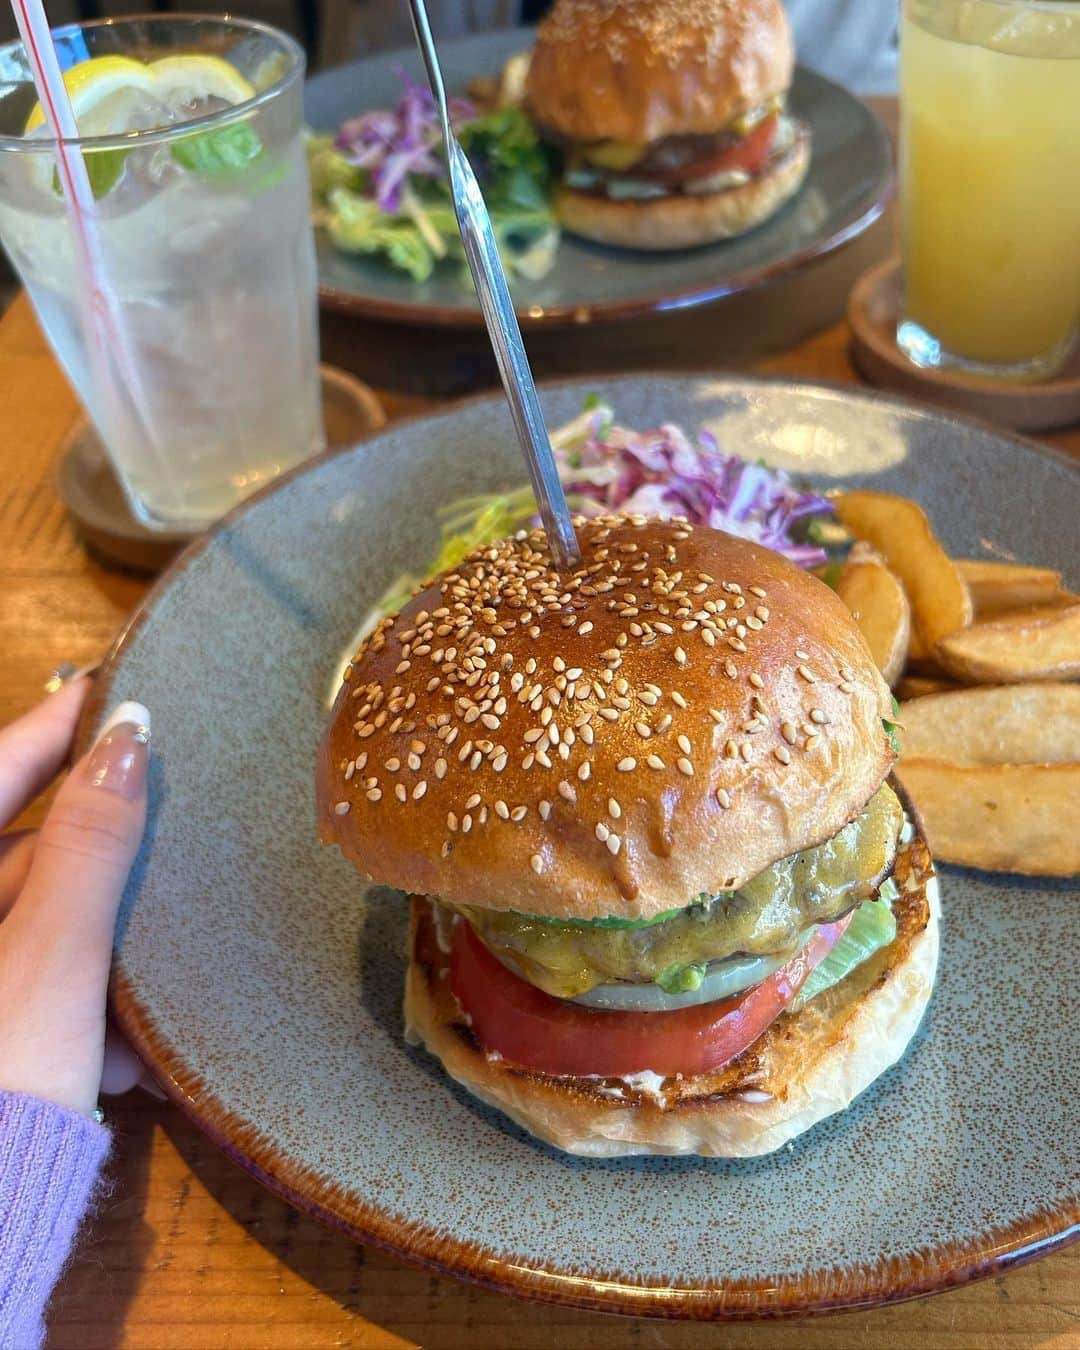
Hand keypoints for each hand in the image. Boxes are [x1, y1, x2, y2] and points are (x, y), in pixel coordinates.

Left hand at [0, 679, 150, 1116]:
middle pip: (27, 855)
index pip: (0, 770)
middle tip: (175, 829)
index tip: (116, 685)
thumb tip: (131, 734)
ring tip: (157, 976)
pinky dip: (79, 1005)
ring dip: (103, 951)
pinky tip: (123, 1050)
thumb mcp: (53, 953)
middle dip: (103, 865)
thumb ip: (91, 842)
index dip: (57, 725)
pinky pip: (34, 986)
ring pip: (41, 928)